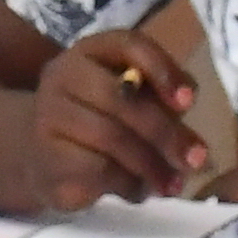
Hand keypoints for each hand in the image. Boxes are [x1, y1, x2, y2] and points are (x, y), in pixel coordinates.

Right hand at [27, 20, 212, 207]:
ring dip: (151, 166)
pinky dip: (128, 184)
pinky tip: (139, 191)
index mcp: (89, 52)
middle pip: (120, 99)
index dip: (162, 70)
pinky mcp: (46, 160)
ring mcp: (48, 118)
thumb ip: (161, 96)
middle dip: (165, 132)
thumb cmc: (99, 119)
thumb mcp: (132, 98)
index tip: (188, 102)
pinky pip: (97, 171)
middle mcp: (62, 77)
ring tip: (173, 184)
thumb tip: (185, 108)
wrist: (41, 154)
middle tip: (196, 159)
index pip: (128, 45)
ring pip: (110, 138)